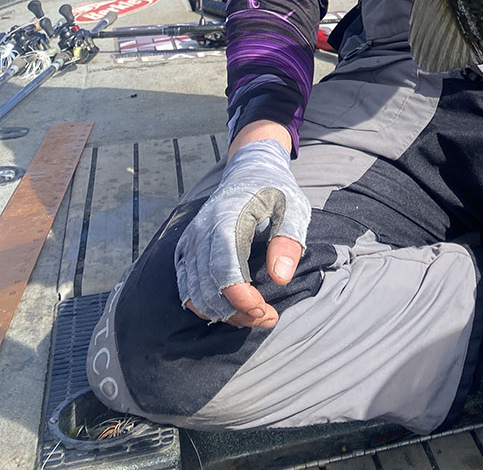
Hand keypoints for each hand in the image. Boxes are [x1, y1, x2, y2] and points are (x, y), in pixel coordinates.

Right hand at [174, 138, 310, 326]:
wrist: (250, 169)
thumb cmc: (275, 189)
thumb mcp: (293, 208)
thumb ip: (288, 240)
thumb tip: (280, 278)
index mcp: (228, 219)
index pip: (225, 271)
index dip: (242, 299)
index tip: (266, 311)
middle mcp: (202, 232)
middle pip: (208, 288)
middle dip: (237, 312)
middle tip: (268, 316)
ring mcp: (191, 241)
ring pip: (195, 293)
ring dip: (223, 312)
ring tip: (254, 314)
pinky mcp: (187, 248)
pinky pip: (186, 286)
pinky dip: (205, 304)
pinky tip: (232, 307)